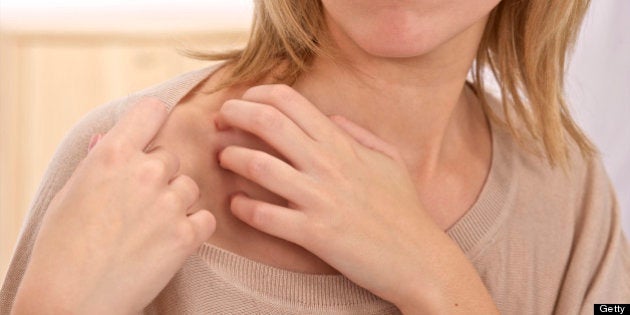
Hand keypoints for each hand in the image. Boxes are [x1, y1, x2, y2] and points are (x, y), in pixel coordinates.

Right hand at [13, 98, 215, 313]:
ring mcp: (168, 203)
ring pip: (189, 187)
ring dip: (176, 204)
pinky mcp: (186, 235)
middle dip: (159, 177)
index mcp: (111, 155)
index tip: (152, 134)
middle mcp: (145, 172)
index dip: (154, 121)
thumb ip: (98, 162)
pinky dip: (192, 229)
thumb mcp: (72, 193)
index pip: (150, 111)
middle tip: (137, 206)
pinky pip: (205, 218)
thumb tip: (107, 139)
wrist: (69, 299)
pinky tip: (168, 243)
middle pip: (171, 158)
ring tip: (148, 229)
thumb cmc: (62, 246)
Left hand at [215, 85, 496, 312]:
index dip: (258, 95)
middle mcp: (329, 165)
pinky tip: (235, 204)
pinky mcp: (314, 234)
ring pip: (260, 166)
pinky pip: (266, 216)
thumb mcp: (389, 161)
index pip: (291, 102)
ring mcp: (320, 199)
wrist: (420, 259)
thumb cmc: (404, 210)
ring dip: (232, 158)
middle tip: (219, 121)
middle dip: (235, 115)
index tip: (244, 103)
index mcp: (343, 145)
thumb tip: (330, 116)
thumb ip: (359, 134)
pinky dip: (243, 207)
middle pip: (268, 123)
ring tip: (222, 158)